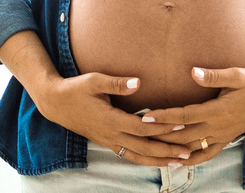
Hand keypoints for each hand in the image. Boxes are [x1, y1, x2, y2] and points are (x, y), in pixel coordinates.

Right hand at [34, 73, 193, 167]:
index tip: (182, 124)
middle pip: (144, 147)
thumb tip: (138, 82)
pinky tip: (156, 161)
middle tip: (189, 152)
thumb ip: (116, 83)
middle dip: (167, 151)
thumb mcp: (94, 81)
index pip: (143, 127)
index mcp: (111, 120)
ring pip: (137, 156)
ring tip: (179, 162)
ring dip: (159, 160)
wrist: (55, 104)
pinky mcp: (106, 142)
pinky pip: (128, 155)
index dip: (163, 127)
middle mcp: (111, 135)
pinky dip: (144, 160)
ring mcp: (108, 141)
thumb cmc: (76, 88)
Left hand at [138, 66, 244, 164]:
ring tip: (151, 148)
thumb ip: (214, 76)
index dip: (164, 116)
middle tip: (139, 134)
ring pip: (192, 147)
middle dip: (160, 135)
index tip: (146, 116)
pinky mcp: (226, 139)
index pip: (184, 115)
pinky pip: (207, 154)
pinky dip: (192, 160)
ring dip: (172, 149)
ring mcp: (222, 136)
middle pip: (183, 135)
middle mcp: (218, 127)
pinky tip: (178, 162)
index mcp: (217, 110)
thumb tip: (193, 72)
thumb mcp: (237, 75)